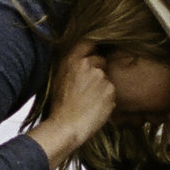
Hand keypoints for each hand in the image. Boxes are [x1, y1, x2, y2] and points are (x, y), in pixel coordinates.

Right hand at [24, 42, 117, 169]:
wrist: (66, 126)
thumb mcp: (58, 78)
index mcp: (73, 60)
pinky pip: (111, 91)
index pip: (89, 42)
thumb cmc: (59, 106)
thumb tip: (81, 57)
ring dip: (102, 85)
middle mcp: (89, 64)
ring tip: (90, 99)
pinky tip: (96, 106)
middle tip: (88, 86)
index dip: (92, 48)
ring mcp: (101, 77)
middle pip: (100, 60)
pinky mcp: (110, 90)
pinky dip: (106, 97)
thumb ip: (71, 64)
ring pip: (107, 77)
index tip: (93, 53)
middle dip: (98, 70)